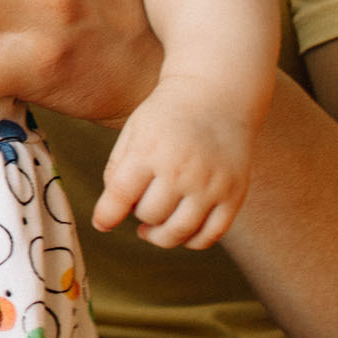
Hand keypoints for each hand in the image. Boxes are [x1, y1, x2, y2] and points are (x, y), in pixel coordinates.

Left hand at [92, 77, 257, 248]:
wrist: (217, 96)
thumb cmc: (166, 117)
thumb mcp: (133, 132)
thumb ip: (117, 170)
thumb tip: (109, 215)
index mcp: (151, 150)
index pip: (121, 195)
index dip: (106, 215)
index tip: (102, 223)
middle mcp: (183, 169)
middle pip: (150, 215)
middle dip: (138, 214)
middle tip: (139, 203)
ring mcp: (212, 184)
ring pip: (178, 232)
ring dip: (160, 235)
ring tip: (152, 227)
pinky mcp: (235, 194)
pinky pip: (210, 235)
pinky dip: (191, 241)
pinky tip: (180, 228)